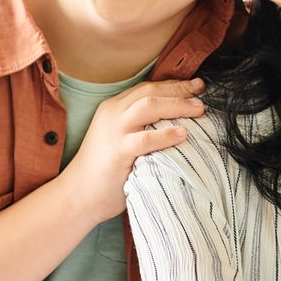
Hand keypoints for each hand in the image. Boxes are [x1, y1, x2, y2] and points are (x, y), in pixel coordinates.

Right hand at [61, 78, 205, 223]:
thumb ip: (138, 127)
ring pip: (150, 106)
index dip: (172, 84)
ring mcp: (114, 131)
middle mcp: (113, 114)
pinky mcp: (117, 151)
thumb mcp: (119, 139)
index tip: (194, 85)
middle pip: (151, 91)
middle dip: (179, 89)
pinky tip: (183, 134)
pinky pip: (146, 138)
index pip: (146, 88)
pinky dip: (166, 135)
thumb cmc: (103, 172)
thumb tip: (174, 124)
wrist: (78, 195)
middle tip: (202, 90)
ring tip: (199, 109)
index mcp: (113, 108)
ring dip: (178, 105)